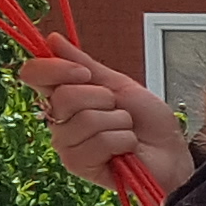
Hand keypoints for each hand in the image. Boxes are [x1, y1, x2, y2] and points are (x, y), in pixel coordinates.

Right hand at [20, 42, 192, 196]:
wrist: (171, 154)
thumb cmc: (148, 123)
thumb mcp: (118, 85)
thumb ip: (84, 64)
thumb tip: (53, 40)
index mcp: (64, 97)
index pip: (34, 74)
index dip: (55, 68)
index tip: (84, 73)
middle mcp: (59, 121)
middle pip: (63, 96)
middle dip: (103, 98)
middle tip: (118, 110)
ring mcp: (67, 145)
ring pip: (85, 119)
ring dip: (118, 121)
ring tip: (125, 130)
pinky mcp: (78, 165)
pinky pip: (99, 141)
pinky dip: (123, 140)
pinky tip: (126, 149)